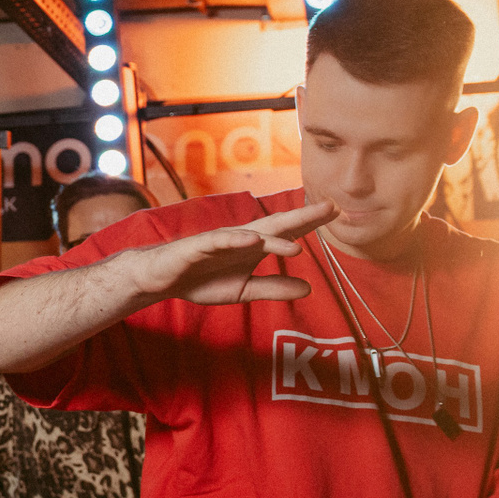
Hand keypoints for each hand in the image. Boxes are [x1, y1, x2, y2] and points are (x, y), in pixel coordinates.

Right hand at [120, 201, 335, 306]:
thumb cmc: (201, 280)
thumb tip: (309, 289)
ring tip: (297, 244)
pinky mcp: (198, 247)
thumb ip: (274, 288)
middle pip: (276, 225)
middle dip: (303, 217)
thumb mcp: (244, 290)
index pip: (287, 232)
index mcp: (252, 248)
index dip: (310, 223)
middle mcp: (240, 238)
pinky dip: (236, 240)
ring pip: (251, 235)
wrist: (161, 279)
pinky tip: (252, 241)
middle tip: (331, 207)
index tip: (337, 212)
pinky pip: (219, 241)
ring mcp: (220, 240)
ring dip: (274, 237)